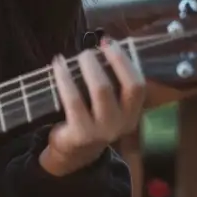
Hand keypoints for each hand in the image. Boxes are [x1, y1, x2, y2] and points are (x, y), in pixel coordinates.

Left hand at [38, 38, 147, 176]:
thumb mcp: (111, 106)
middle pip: (125, 86)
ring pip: (101, 90)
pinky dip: (65, 77)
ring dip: (89, 67)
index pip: (138, 85)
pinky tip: (58, 65)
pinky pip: (74, 99)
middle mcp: (121, 123)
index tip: (109, 43)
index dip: (125, 61)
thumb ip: (113, 81)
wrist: (74, 153)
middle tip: (91, 50)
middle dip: (111, 60)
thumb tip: (105, 44)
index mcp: (132, 114)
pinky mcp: (80, 133)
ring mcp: (101, 130)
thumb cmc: (93, 119)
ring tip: (76, 56)